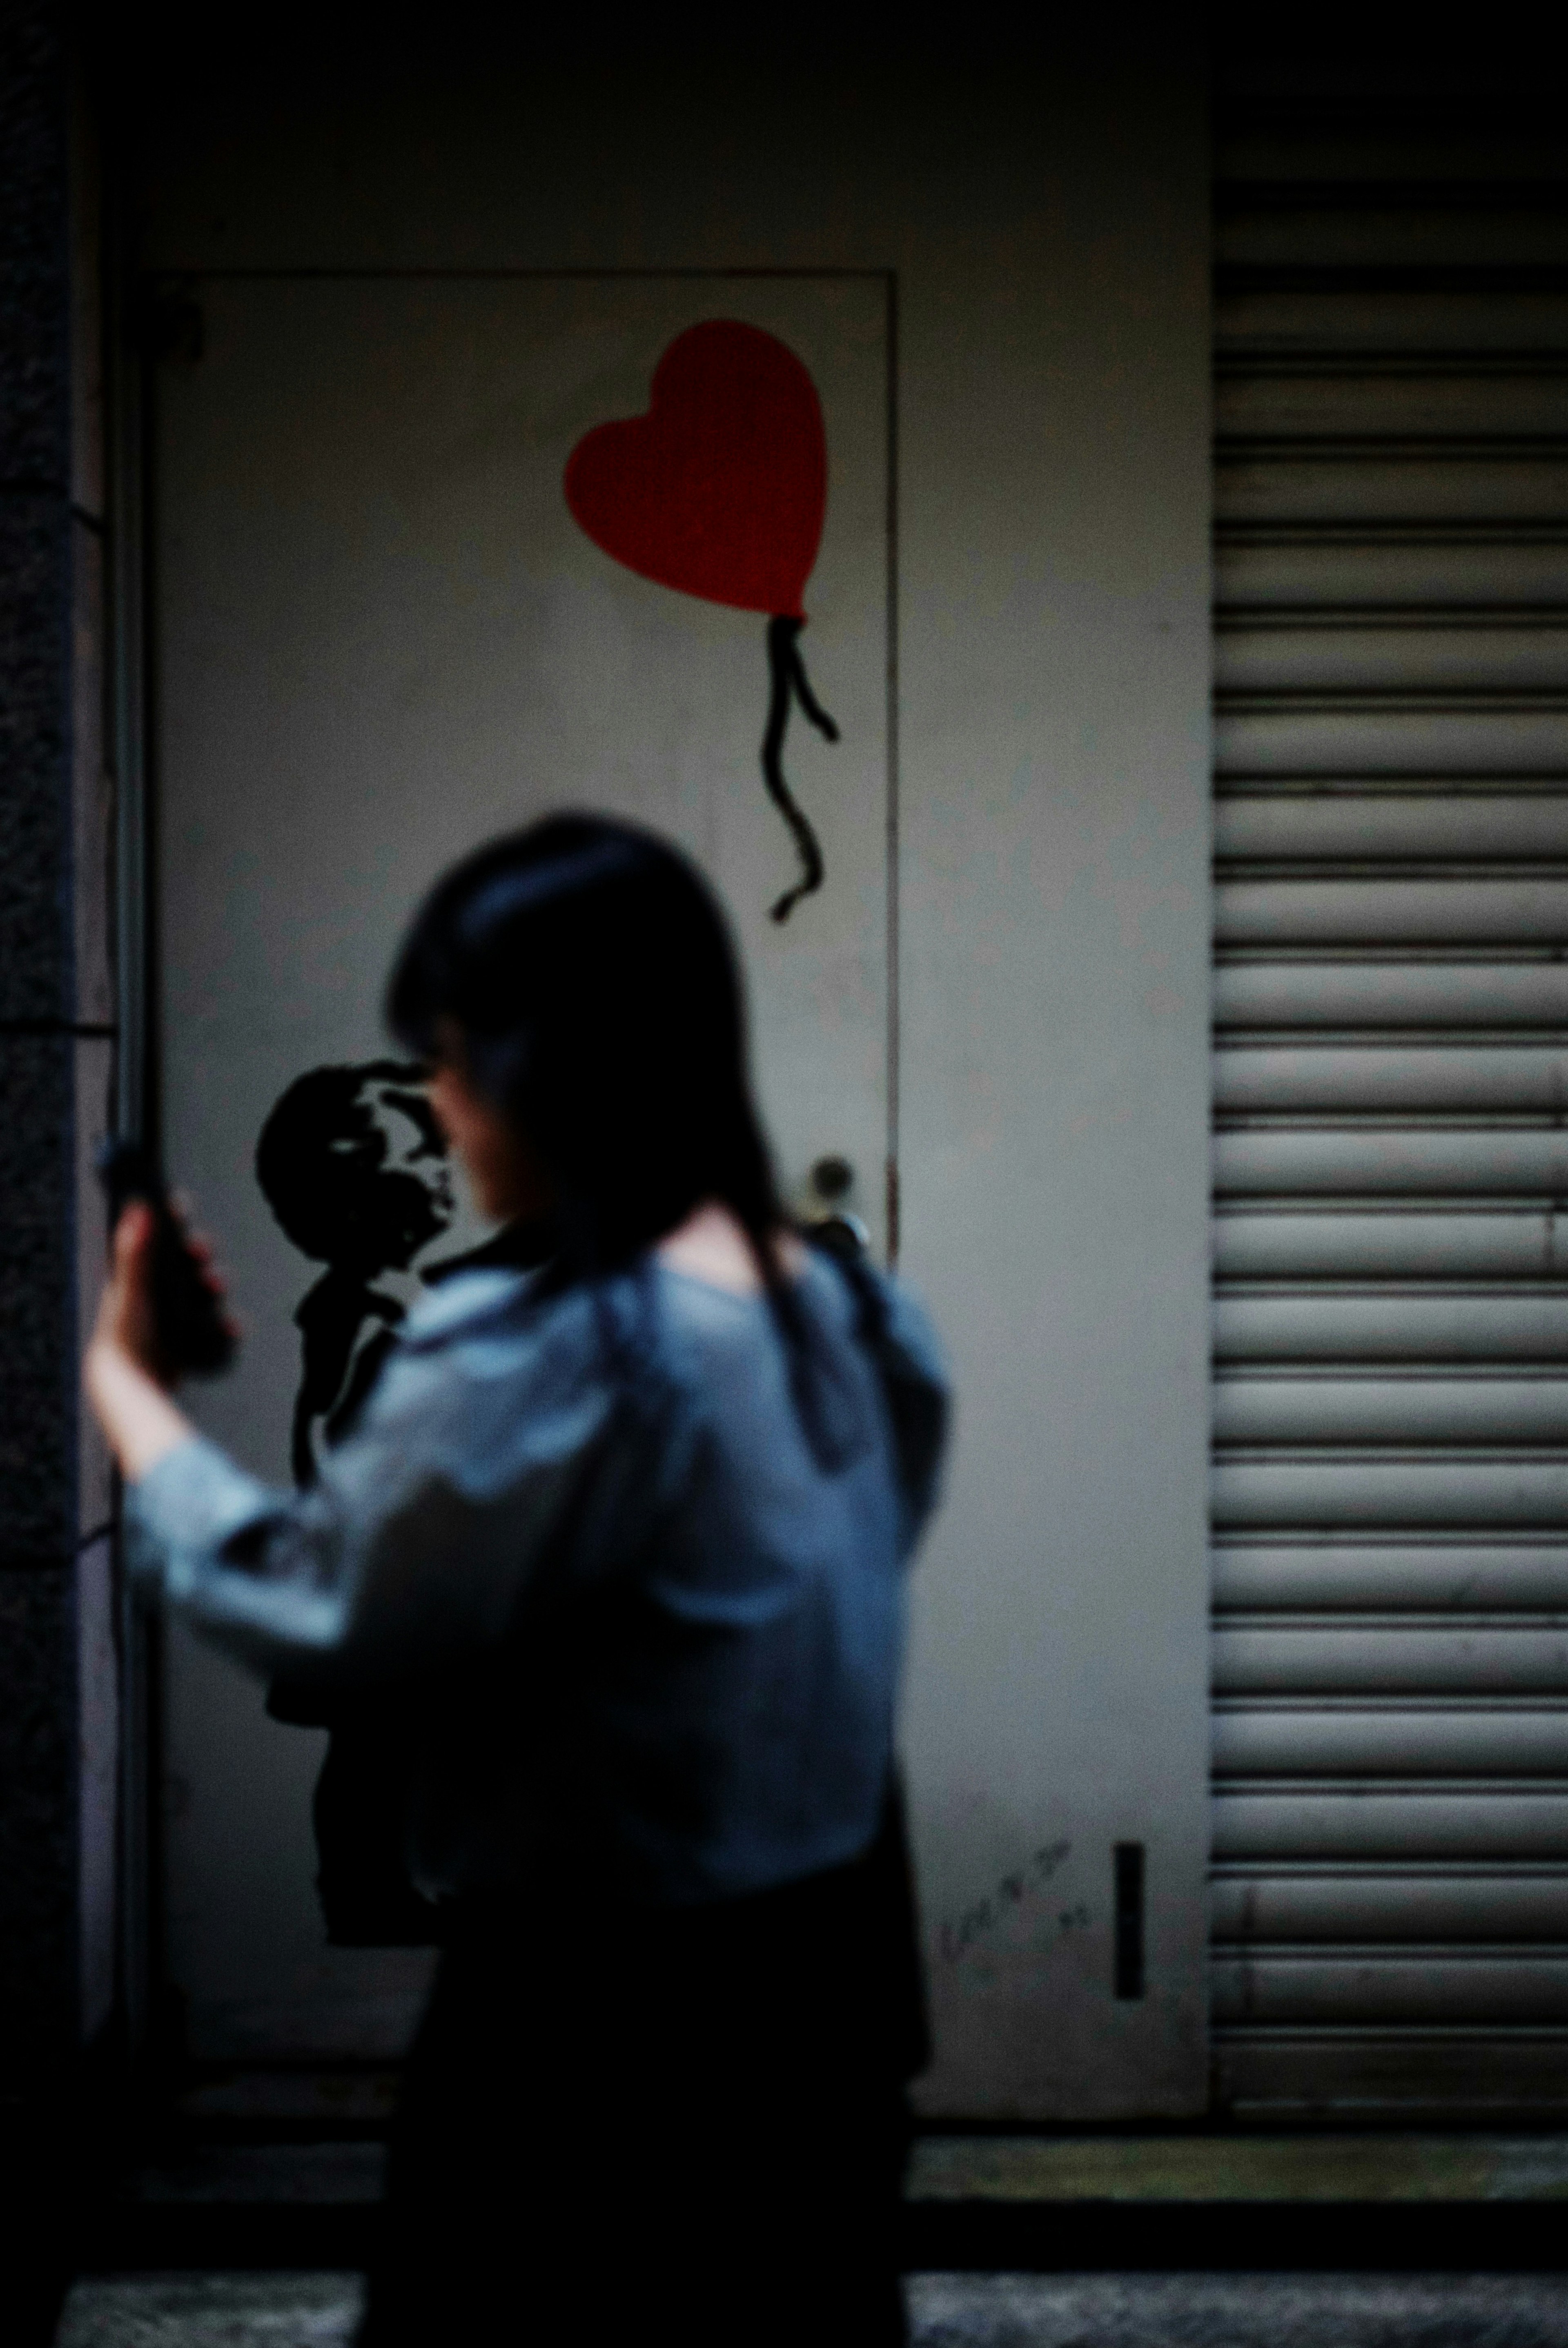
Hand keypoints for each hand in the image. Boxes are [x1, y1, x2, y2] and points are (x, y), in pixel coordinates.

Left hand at [84, 1203, 219, 1480]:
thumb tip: (140, 1208)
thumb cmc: (124, 1336)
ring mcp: (171, 1314)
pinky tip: (232, 1327)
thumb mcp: (132, 1290)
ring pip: (202, 1290)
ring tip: (217, 1289)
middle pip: (184, 1260)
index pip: (154, 1237)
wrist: (131, 1384)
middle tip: (202, 1253)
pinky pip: (214, 1324)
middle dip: (199, 1253)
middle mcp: (153, 1291)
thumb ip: (136, 1252)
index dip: (171, 1220)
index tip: (181, 1206)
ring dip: (214, 1285)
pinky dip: (226, 1323)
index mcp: (135, 1275)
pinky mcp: (186, 1338)